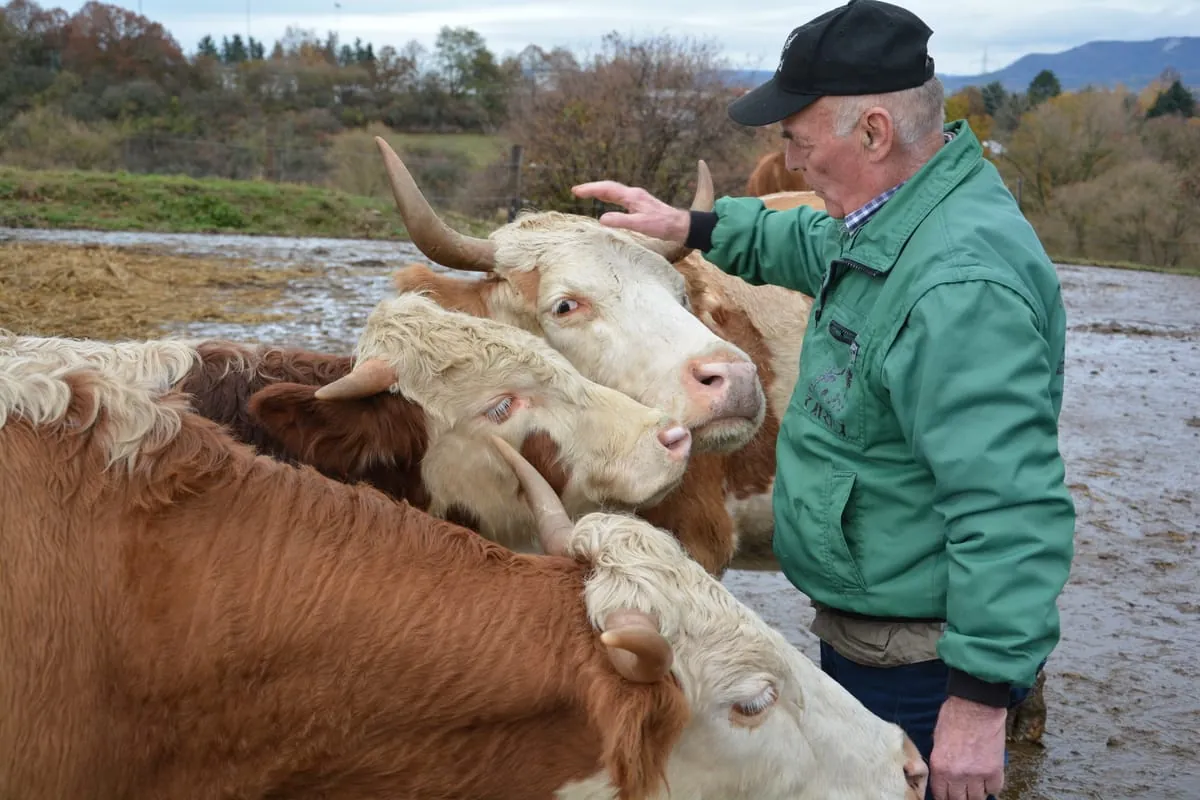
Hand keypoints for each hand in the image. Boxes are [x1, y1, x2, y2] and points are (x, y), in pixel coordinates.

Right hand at [570, 180, 690, 242]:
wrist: (680, 225)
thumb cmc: (662, 225)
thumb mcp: (640, 225)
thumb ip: (621, 221)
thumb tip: (601, 219)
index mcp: (632, 197)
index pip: (607, 189)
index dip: (590, 189)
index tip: (576, 191)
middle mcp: (633, 194)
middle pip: (608, 187)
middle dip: (591, 188)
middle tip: (576, 191)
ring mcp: (637, 198)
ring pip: (614, 191)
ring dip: (599, 191)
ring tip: (586, 193)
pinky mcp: (640, 204)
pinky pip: (619, 196)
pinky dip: (608, 196)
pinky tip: (606, 201)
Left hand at [930, 695, 1006, 799]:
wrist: (976, 706)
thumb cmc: (954, 716)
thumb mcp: (937, 739)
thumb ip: (941, 760)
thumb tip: (943, 774)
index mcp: (939, 766)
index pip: (941, 795)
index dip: (944, 796)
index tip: (948, 795)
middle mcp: (957, 775)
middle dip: (960, 797)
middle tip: (963, 792)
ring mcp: (977, 775)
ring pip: (978, 798)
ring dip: (976, 793)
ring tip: (975, 786)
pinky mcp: (994, 771)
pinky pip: (994, 789)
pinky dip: (991, 787)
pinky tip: (988, 779)